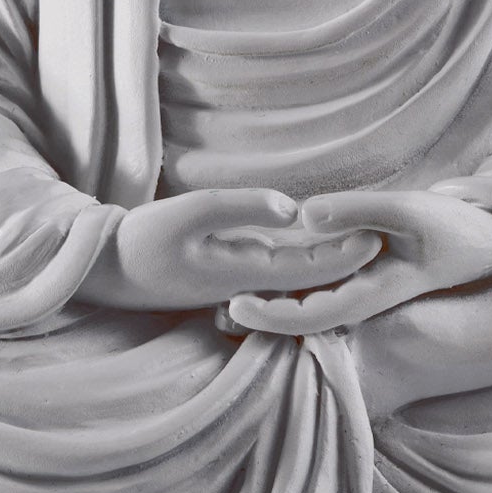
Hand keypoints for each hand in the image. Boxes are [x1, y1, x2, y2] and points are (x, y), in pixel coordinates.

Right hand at [79, 188, 381, 311]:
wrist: (105, 269)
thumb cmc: (142, 241)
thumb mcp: (188, 214)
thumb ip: (242, 208)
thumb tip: (294, 207)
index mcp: (245, 274)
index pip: (312, 268)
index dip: (348, 252)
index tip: (381, 232)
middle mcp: (248, 285)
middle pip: (311, 275)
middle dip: (347, 256)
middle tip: (386, 229)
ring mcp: (236, 283)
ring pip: (294, 274)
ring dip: (326, 258)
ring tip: (360, 232)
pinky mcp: (224, 276)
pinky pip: (273, 270)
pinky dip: (299, 257)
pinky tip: (312, 239)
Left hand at [226, 190, 491, 335]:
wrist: (485, 240)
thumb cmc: (451, 226)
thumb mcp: (408, 210)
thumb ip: (358, 211)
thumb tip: (305, 215)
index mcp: (370, 293)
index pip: (310, 316)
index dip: (270, 315)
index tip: (232, 304)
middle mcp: (359, 298)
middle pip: (299, 317)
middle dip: (259, 316)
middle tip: (212, 307)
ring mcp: (359, 289)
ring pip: (306, 303)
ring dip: (269, 300)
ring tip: (224, 291)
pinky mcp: (360, 275)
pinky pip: (318, 285)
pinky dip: (290, 282)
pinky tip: (263, 267)